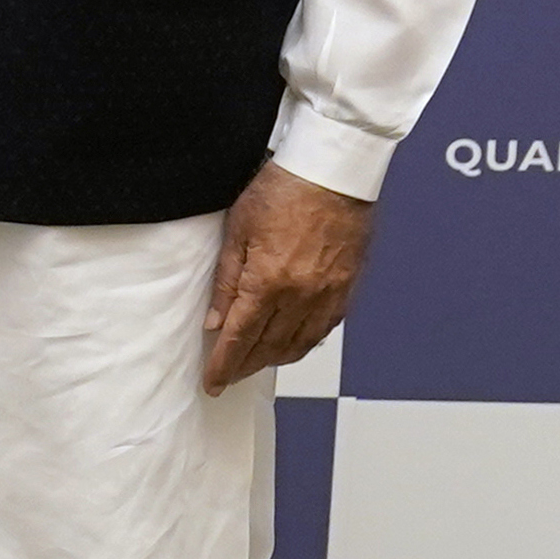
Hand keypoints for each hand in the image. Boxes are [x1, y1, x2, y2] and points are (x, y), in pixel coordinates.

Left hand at [201, 160, 374, 389]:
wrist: (332, 175)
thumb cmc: (282, 192)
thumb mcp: (237, 231)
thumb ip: (227, 282)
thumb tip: (216, 322)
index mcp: (269, 282)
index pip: (241, 338)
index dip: (224, 365)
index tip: (213, 384)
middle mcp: (301, 296)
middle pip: (269, 347)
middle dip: (246, 367)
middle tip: (229, 377)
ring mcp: (328, 295)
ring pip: (299, 344)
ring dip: (274, 359)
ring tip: (254, 365)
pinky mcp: (346, 289)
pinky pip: (323, 330)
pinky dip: (303, 344)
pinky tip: (290, 345)